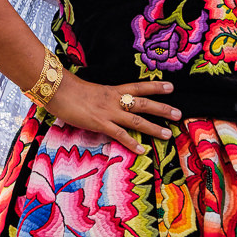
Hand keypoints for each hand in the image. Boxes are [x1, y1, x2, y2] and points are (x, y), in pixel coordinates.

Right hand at [47, 72, 180, 153]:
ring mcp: (108, 112)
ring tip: (168, 133)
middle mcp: (115, 100)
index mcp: (113, 90)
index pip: (139, 86)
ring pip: (136, 120)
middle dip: (162, 109)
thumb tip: (109, 103)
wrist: (57, 90)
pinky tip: (142, 150)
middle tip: (179, 114)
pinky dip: (131, 143)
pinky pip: (119, 134)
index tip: (171, 87)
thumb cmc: (71, 91)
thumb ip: (103, 98)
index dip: (156, 86)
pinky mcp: (99, 123)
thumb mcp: (93, 91)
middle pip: (144, 103)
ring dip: (154, 127)